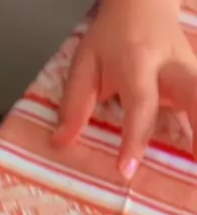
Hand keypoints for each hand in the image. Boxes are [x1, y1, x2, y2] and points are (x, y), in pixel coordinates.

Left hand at [54, 0, 196, 178]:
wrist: (143, 3)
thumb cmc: (112, 39)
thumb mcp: (86, 63)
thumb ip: (74, 104)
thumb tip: (61, 143)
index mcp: (138, 63)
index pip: (139, 104)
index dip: (134, 139)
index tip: (127, 170)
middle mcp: (171, 66)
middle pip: (195, 95)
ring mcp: (191, 70)